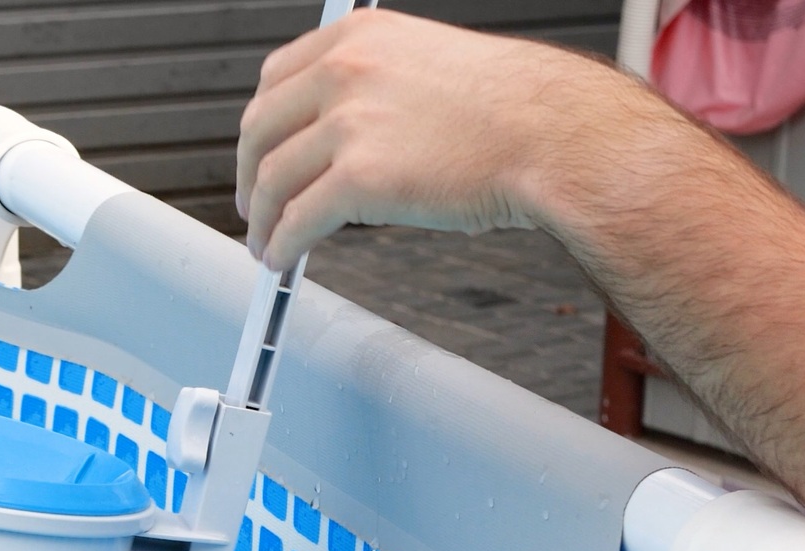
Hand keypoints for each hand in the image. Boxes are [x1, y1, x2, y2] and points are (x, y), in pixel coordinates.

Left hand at [235, 11, 637, 268]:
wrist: (555, 135)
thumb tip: (335, 131)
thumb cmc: (511, 109)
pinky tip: (283, 258)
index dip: (260, 127)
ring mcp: (349, 124)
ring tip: (267, 244)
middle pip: (260, 130)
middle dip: (250, 176)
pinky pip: (298, 219)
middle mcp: (345, 71)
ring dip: (262, 220)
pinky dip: (282, 245)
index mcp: (359, 38)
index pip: (274, 80)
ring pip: (273, 180)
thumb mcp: (428, 65)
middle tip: (253, 206)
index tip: (259, 152)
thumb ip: (375, 86)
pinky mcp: (359, 178)